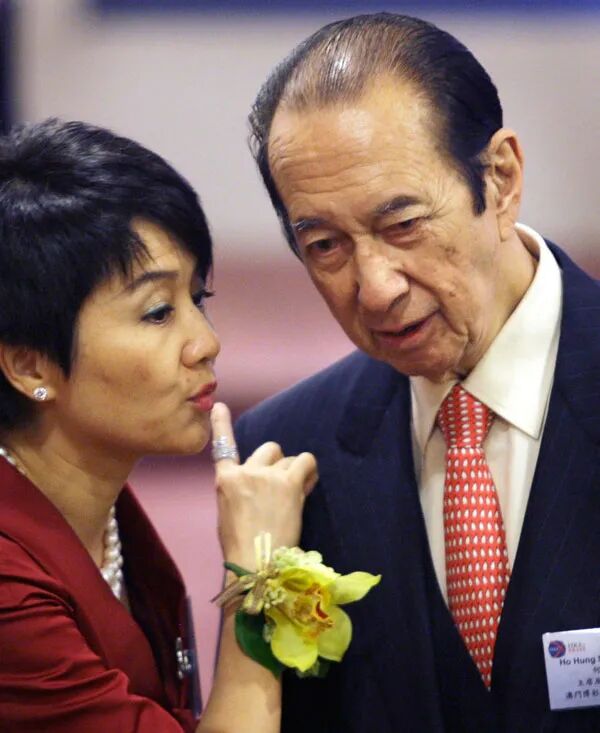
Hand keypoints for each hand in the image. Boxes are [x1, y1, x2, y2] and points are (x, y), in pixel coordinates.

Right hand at [210, 402, 317, 568]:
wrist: (255, 563)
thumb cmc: (242, 547)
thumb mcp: (228, 514)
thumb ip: (240, 492)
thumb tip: (260, 489)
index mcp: (225, 480)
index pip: (223, 446)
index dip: (221, 423)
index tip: (219, 405)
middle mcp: (245, 471)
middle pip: (269, 449)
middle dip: (277, 465)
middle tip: (281, 488)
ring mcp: (267, 475)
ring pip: (289, 458)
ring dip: (294, 473)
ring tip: (295, 496)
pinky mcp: (288, 483)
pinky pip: (306, 461)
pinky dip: (310, 472)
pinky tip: (308, 486)